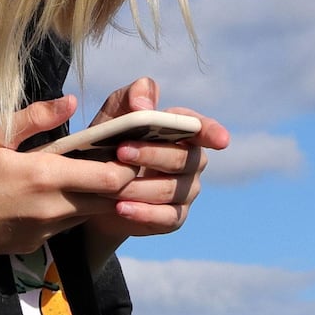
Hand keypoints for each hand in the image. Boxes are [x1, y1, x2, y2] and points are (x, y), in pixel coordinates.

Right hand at [0, 95, 137, 257]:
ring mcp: (43, 232)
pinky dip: (72, 211)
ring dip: (97, 197)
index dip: (128, 165)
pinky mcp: (32, 245)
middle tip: (116, 159)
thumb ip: (35, 117)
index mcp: (45, 177)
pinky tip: (57, 193)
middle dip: (120, 183)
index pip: (112, 179)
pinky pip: (65, 227)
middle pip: (110, 202)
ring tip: (89, 172)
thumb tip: (70, 101)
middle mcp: (51, 210)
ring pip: (89, 215)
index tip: (126, 147)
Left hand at [80, 78, 229, 267]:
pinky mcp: (174, 218)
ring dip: (139, 186)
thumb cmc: (108, 144)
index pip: (203, 128)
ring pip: (171, 189)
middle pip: (182, 158)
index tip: (221, 140)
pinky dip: (143, 213)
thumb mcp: (112, 116)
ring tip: (110, 185)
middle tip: (121, 151)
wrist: (93, 190)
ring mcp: (185, 191)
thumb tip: (144, 106)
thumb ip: (130, 97)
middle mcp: (191, 162)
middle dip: (152, 154)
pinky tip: (121, 207)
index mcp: (183, 132)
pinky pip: (166, 217)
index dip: (213, 132)